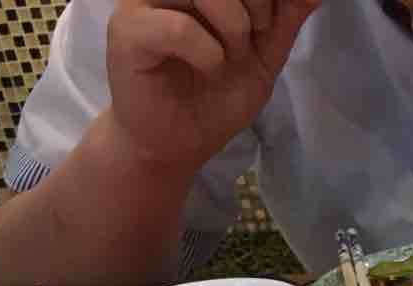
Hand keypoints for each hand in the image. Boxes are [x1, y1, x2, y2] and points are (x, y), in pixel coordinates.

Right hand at [105, 0, 320, 172]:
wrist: (179, 144)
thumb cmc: (215, 96)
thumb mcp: (264, 56)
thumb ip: (285, 18)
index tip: (270, 22)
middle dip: (256, 1)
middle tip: (256, 36)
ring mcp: (142, 2)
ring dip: (234, 24)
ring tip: (232, 56)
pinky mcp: (127, 32)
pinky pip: (177, 27)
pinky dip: (208, 52)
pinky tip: (209, 69)